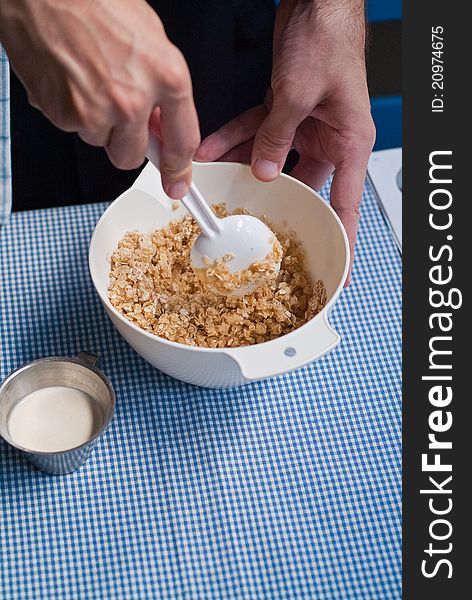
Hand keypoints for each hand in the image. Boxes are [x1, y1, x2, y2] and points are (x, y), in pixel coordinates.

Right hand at [0, 0, 199, 198]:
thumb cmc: (94, 1)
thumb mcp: (150, 39)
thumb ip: (162, 89)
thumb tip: (162, 126)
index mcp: (166, 76)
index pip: (182, 141)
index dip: (180, 169)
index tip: (178, 183)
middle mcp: (132, 99)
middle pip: (132, 156)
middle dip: (125, 141)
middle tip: (116, 111)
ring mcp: (96, 110)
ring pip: (100, 141)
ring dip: (96, 121)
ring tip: (88, 78)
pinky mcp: (63, 115)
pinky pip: (73, 128)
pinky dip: (71, 110)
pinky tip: (70, 79)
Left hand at [195, 0, 374, 283]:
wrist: (316, 3)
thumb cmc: (327, 39)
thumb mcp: (299, 95)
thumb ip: (278, 138)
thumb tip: (264, 172)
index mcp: (350, 143)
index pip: (348, 204)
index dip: (341, 237)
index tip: (337, 266)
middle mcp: (330, 139)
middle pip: (302, 185)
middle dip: (274, 202)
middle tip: (254, 225)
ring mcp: (306, 125)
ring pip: (272, 158)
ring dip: (242, 168)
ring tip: (216, 185)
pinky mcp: (286, 109)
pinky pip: (257, 130)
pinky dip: (233, 138)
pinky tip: (210, 149)